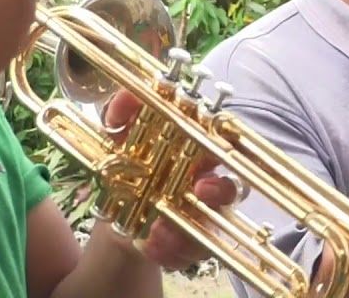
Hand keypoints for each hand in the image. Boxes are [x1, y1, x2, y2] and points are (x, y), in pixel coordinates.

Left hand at [102, 89, 239, 270]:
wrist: (114, 208)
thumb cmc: (129, 163)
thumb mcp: (119, 135)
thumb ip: (122, 113)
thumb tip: (126, 97)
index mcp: (200, 152)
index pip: (227, 146)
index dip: (227, 146)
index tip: (213, 144)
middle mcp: (209, 182)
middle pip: (233, 187)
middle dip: (222, 191)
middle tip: (203, 190)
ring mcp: (203, 214)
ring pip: (215, 225)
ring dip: (191, 230)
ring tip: (159, 232)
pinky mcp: (191, 242)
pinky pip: (193, 251)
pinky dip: (172, 251)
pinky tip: (150, 246)